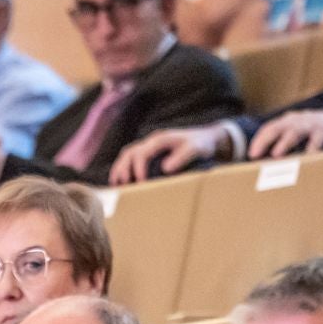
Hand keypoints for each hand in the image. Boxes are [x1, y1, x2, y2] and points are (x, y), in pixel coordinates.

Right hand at [108, 125, 230, 184]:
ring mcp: (149, 145)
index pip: (141, 153)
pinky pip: (132, 158)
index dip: (138, 168)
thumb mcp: (195, 149)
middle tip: (122, 185)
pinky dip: (124, 168)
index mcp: (160, 139)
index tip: (140, 183)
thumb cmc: (202, 144)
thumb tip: (165, 169)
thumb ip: (182, 157)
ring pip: (127, 155)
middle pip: (129, 153)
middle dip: (123, 169)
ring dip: (119, 169)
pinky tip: (122, 180)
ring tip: (115, 184)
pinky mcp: (150, 151)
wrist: (206, 138)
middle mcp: (151, 140)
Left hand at [247, 107, 322, 158]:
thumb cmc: (315, 131)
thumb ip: (283, 142)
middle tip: (255, 155)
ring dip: (284, 143)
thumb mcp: (297, 132)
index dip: (258, 140)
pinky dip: (312, 149)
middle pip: (276, 128)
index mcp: (287, 122)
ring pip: (294, 132)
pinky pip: (317, 139)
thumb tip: (265, 163)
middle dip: (264, 141)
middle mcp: (297, 121)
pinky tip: (307, 159)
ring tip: (275, 155)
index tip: (250, 154)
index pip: (268, 128)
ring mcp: (311, 124)